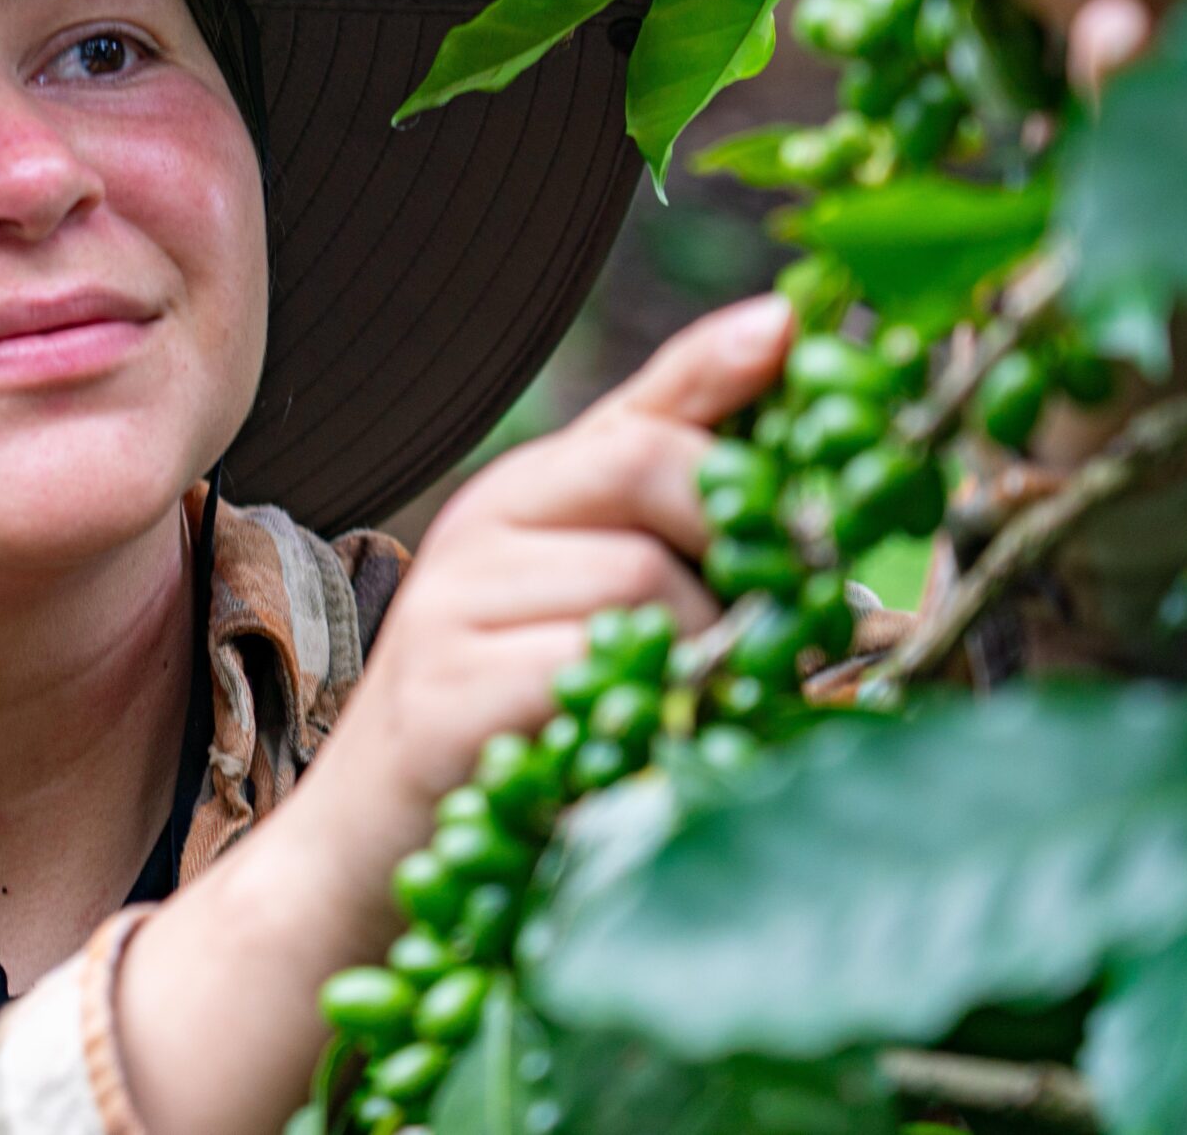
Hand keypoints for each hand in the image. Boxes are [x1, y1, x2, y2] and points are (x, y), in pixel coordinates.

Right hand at [298, 291, 791, 940]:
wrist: (365, 857)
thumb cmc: (513, 737)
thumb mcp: (596, 626)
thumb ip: (685, 560)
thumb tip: (821, 520)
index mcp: (529, 495)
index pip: (643, 402)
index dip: (723, 365)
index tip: (794, 330)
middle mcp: (485, 523)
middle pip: (651, 466)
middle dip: (744, 534)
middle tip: (799, 617)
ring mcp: (454, 600)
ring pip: (642, 578)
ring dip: (706, 656)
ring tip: (697, 711)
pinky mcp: (446, 690)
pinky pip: (588, 668)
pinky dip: (644, 711)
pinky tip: (641, 745)